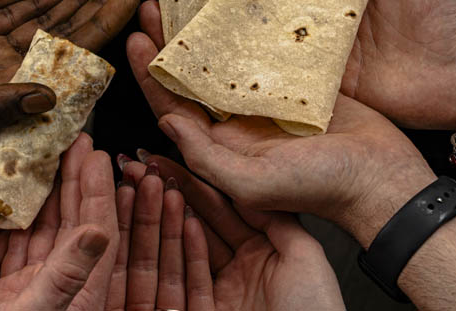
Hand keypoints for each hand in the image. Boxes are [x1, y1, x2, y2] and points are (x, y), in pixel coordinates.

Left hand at [0, 99, 114, 310]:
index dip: (8, 137)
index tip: (32, 109)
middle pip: (24, 193)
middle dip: (53, 164)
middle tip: (76, 134)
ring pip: (49, 227)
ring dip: (77, 197)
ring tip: (95, 164)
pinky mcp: (14, 301)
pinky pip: (55, 278)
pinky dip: (80, 258)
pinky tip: (98, 230)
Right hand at [118, 154, 344, 310]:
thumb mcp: (304, 256)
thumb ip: (277, 219)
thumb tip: (250, 189)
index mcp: (260, 253)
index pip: (224, 211)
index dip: (201, 185)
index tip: (178, 161)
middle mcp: (237, 271)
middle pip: (200, 225)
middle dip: (173, 196)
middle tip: (151, 169)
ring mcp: (221, 292)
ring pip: (188, 248)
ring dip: (170, 216)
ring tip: (156, 186)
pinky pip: (190, 279)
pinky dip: (185, 249)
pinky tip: (179, 220)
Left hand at [127, 0, 434, 247]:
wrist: (382, 179)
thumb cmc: (322, 189)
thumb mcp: (253, 184)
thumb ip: (205, 158)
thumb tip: (166, 123)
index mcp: (221, 148)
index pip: (172, 106)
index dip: (149, 74)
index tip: (134, 38)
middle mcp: (237, 124)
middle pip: (191, 78)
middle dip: (168, 44)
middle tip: (151, 7)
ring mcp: (267, 103)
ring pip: (222, 62)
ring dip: (202, 33)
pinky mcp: (297, 84)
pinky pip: (263, 54)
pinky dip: (246, 32)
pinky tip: (237, 6)